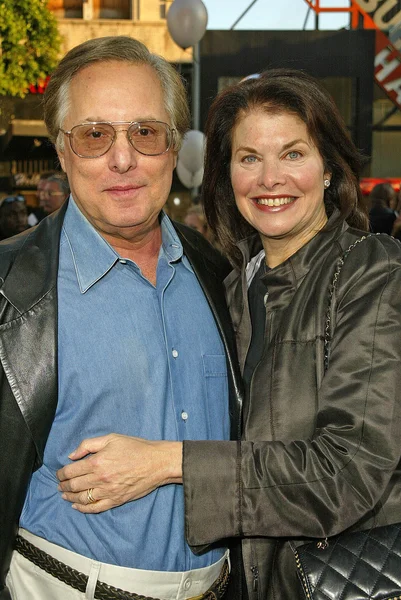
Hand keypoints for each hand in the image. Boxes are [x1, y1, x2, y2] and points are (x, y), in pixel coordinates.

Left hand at [56, 434, 182, 513]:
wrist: (156, 462)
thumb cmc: (136, 447)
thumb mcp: (111, 438)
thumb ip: (88, 445)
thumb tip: (72, 455)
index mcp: (97, 461)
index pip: (71, 471)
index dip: (61, 473)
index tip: (60, 474)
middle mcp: (100, 478)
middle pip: (74, 485)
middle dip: (63, 486)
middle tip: (60, 485)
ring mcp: (108, 491)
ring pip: (82, 498)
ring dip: (70, 497)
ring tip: (65, 495)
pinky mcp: (116, 500)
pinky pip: (95, 508)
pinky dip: (83, 509)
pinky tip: (77, 506)